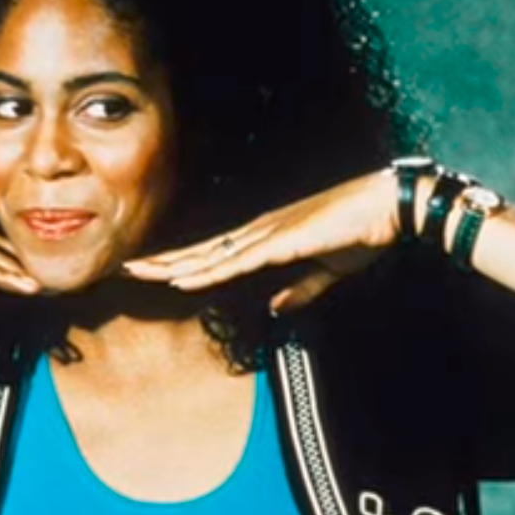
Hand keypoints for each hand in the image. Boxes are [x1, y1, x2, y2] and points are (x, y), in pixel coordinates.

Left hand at [122, 169, 398, 312]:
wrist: (390, 207)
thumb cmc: (363, 232)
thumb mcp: (328, 271)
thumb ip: (300, 289)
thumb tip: (275, 307)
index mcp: (270, 238)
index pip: (216, 254)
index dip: (183, 263)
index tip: (152, 271)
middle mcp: (260, 232)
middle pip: (201, 251)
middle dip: (163, 262)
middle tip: (125, 269)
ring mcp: (269, 234)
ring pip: (210, 256)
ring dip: (173, 267)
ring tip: (138, 273)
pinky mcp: (282, 241)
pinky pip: (236, 261)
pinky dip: (207, 272)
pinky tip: (182, 280)